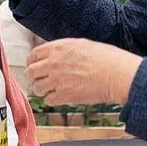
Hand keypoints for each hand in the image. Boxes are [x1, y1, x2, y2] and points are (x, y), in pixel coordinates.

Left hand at [25, 37, 142, 107]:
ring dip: (42, 90)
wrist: (116, 74)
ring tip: (50, 90)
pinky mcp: (63, 96)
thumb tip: (57, 54)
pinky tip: (60, 97)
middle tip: (39, 79)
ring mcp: (56, 80)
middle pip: (30, 72)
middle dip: (34, 77)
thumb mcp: (82, 44)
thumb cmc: (106, 58)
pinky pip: (48, 100)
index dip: (32, 62)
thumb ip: (65, 49)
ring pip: (37, 88)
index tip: (34, 66)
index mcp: (57, 48)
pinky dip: (52, 100)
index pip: (33, 55)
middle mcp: (53, 63)